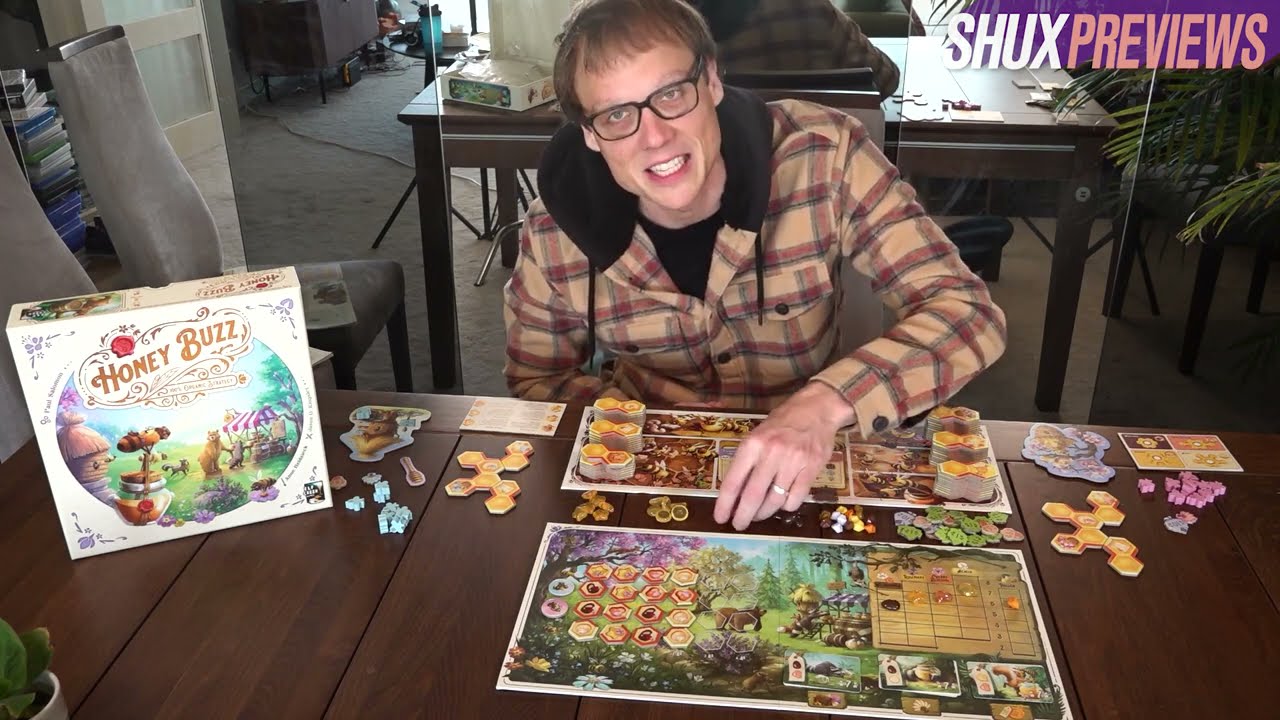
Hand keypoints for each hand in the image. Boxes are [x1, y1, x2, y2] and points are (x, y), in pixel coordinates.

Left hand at [713, 382, 853, 530]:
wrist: (817, 409)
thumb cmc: (783, 422)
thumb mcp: (758, 435)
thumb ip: (747, 461)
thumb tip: (735, 493)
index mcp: (753, 444)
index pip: (733, 481)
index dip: (725, 503)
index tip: (720, 518)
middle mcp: (771, 453)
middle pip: (753, 495)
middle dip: (743, 515)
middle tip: (739, 525)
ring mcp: (793, 462)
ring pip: (774, 501)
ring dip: (764, 513)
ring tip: (759, 514)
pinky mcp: (812, 469)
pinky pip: (795, 499)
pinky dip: (786, 506)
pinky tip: (783, 502)